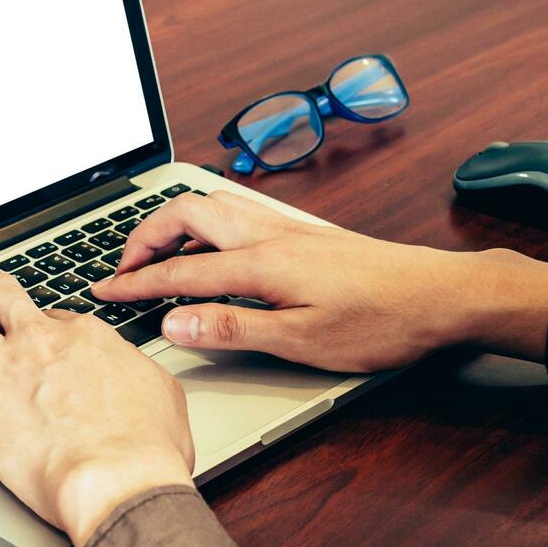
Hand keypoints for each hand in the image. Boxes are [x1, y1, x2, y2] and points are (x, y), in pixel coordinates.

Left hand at [0, 274, 194, 546]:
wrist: (117, 480)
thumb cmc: (145, 448)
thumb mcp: (162, 392)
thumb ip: (134, 371)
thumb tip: (130, 373)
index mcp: (84, 335)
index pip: (50, 314)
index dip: (40, 329)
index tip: (37, 346)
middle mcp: (39, 340)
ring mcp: (2, 368)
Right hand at [93, 191, 547, 372]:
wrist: (442, 295)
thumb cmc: (382, 322)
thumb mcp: (302, 342)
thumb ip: (233, 329)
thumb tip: (173, 321)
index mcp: (261, 264)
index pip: (179, 270)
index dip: (135, 281)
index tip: (104, 291)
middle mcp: (270, 234)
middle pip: (187, 213)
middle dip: (144, 235)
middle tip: (124, 266)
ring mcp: (288, 228)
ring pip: (213, 204)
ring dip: (174, 222)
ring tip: (157, 252)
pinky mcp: (305, 232)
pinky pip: (238, 211)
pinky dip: (205, 221)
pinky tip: (212, 245)